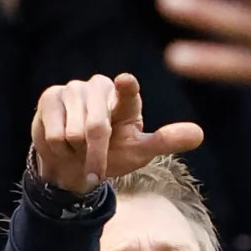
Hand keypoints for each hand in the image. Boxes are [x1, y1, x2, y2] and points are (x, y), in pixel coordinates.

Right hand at [29, 71, 204, 197]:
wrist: (74, 164)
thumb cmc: (112, 154)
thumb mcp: (140, 152)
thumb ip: (165, 141)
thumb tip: (199, 134)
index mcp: (126, 100)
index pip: (127, 92)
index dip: (126, 88)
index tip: (125, 82)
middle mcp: (100, 87)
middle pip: (96, 128)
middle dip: (96, 156)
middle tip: (95, 167)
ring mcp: (73, 89)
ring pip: (74, 133)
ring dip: (76, 151)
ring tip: (78, 148)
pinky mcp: (50, 97)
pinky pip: (54, 133)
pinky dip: (59, 148)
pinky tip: (62, 142)